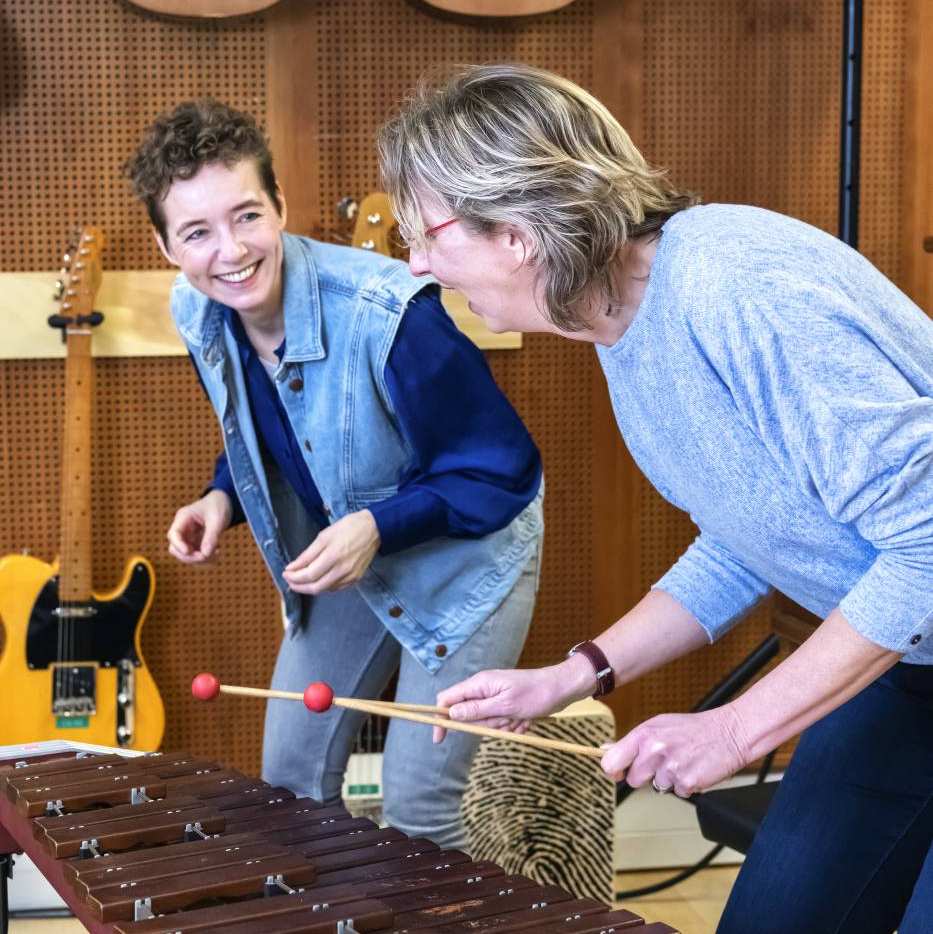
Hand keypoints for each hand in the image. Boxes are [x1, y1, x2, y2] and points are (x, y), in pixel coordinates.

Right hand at [166, 490, 232, 563]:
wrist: (224, 502)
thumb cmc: (218, 506)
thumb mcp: (217, 520)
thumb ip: (211, 536)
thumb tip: (206, 554)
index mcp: (183, 517)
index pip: (173, 534)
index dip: (179, 545)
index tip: (189, 551)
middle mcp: (182, 528)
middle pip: (175, 548)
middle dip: (190, 556)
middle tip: (207, 556)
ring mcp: (187, 536)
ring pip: (185, 555)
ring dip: (199, 559)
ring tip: (217, 555)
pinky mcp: (194, 542)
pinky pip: (195, 555)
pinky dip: (205, 557)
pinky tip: (217, 552)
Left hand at [282, 509, 379, 594]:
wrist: (374, 529)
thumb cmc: (348, 527)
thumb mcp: (324, 536)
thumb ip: (308, 554)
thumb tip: (293, 567)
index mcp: (333, 556)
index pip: (309, 575)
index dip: (294, 577)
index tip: (285, 573)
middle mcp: (343, 570)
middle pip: (315, 587)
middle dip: (299, 586)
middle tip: (290, 580)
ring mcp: (351, 576)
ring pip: (325, 589)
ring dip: (310, 587)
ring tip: (301, 580)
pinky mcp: (356, 578)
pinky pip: (336, 588)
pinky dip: (323, 586)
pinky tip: (317, 580)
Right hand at [433, 665, 576, 743]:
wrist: (561, 688)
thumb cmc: (536, 694)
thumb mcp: (505, 705)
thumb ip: (476, 710)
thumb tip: (451, 714)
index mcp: (479, 684)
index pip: (447, 699)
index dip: (440, 718)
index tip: (439, 739)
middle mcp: (483, 689)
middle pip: (469, 716)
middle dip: (487, 725)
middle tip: (507, 719)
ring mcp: (494, 697)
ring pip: (486, 722)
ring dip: (503, 726)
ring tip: (520, 718)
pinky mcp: (504, 704)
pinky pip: (500, 723)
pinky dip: (512, 726)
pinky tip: (526, 720)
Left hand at [601, 705, 751, 797]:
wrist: (729, 732)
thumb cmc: (693, 729)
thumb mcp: (659, 726)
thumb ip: (633, 741)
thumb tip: (605, 749)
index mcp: (644, 734)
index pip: (611, 761)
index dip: (613, 770)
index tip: (617, 772)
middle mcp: (655, 750)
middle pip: (634, 780)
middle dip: (646, 776)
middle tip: (662, 763)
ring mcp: (671, 768)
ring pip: (657, 787)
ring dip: (668, 780)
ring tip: (682, 762)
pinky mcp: (688, 783)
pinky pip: (678, 792)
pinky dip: (686, 785)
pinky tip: (693, 768)